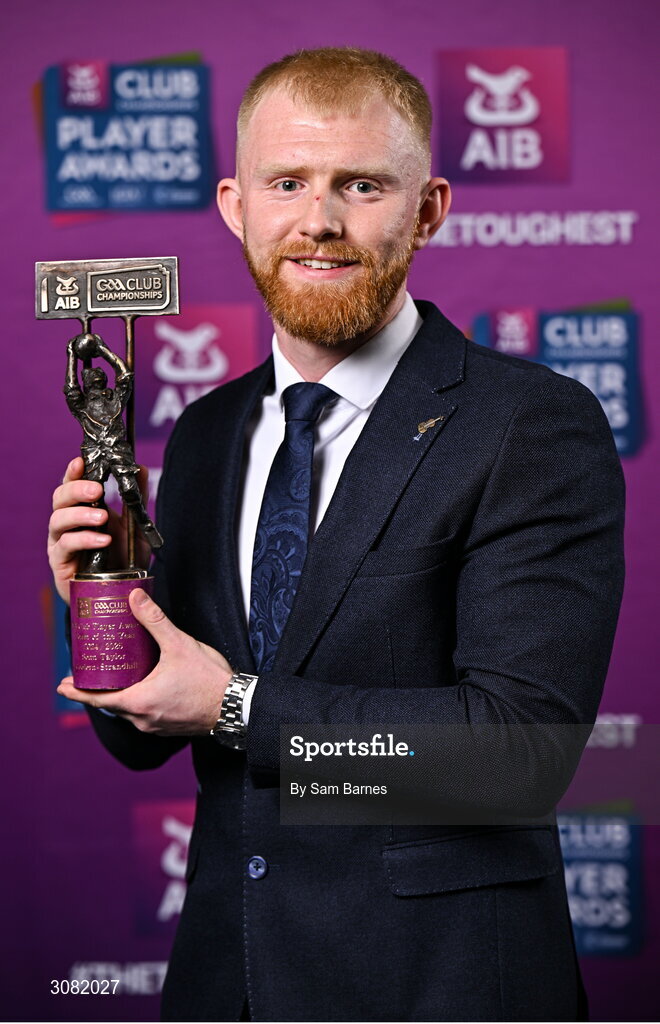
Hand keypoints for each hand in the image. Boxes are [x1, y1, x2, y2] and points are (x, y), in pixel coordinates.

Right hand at [48, 457, 150, 603]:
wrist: (118, 591)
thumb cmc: (122, 557)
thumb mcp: (134, 526)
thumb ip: (135, 498)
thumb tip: (141, 468)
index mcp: (81, 510)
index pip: (72, 485)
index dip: (73, 472)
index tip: (80, 461)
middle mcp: (66, 523)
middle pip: (59, 499)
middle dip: (76, 490)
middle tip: (97, 490)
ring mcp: (60, 542)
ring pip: (58, 520)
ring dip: (81, 515)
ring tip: (103, 517)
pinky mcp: (60, 562)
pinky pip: (66, 546)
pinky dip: (85, 540)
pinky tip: (103, 541)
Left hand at [57, 589, 233, 735]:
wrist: (237, 707)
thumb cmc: (210, 680)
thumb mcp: (179, 644)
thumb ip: (155, 621)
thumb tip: (135, 597)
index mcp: (140, 701)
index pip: (98, 699)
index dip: (77, 692)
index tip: (61, 686)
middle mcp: (143, 719)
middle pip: (112, 705)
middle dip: (99, 690)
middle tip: (89, 675)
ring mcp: (156, 727)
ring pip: (129, 711)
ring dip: (121, 696)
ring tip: (117, 678)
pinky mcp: (169, 728)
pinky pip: (145, 715)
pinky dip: (138, 702)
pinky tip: (145, 688)